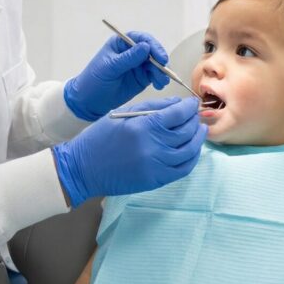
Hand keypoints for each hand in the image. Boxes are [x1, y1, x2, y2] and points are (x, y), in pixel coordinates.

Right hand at [52, 97, 206, 206]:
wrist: (83, 168)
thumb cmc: (100, 138)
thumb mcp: (123, 114)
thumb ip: (152, 107)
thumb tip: (178, 103)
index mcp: (143, 126)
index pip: (178, 114)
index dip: (189, 107)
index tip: (192, 103)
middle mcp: (153, 146)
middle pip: (186, 131)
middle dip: (194, 120)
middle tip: (196, 115)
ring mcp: (156, 165)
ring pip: (189, 150)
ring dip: (198, 138)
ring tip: (199, 130)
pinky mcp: (156, 180)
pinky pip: (183, 169)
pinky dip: (192, 158)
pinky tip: (192, 149)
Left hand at [64, 32, 170, 120]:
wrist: (89, 101)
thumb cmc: (94, 80)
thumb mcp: (110, 68)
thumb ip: (128, 58)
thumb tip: (146, 47)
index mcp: (121, 43)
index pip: (141, 39)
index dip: (153, 46)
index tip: (160, 57)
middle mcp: (132, 52)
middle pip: (152, 50)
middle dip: (160, 59)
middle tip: (165, 69)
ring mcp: (138, 65)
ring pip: (156, 64)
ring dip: (162, 71)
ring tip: (162, 81)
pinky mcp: (142, 78)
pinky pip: (155, 75)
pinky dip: (160, 79)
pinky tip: (159, 85)